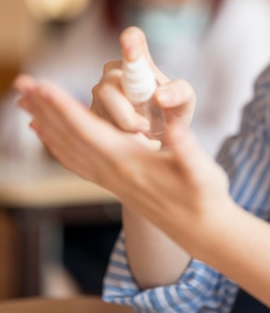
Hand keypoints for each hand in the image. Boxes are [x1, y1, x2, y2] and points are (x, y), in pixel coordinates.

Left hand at [14, 75, 230, 255]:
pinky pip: (74, 161)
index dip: (63, 106)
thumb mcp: (202, 170)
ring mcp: (108, 179)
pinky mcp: (112, 182)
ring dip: (44, 122)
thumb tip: (175, 128)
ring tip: (25, 102)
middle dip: (43, 107)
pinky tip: (45, 134)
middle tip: (21, 82)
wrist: (201, 230)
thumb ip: (187, 149)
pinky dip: (55, 144)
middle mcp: (111, 171)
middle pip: (68, 135)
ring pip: (66, 147)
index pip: (87, 129)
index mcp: (128, 161)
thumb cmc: (204, 196)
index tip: (41, 85)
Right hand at [91, 26, 195, 134]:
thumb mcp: (184, 103)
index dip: (130, 42)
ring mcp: (98, 94)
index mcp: (138, 62)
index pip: (132, 39)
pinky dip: (117, 140)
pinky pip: (97, 129)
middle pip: (108, 88)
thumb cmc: (172, 115)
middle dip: (127, 115)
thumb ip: (179, 93)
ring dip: (124, 131)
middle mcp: (113, 73)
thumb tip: (159, 97)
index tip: (133, 48)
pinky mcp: (89, 116)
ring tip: (143, 137)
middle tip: (145, 128)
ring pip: (102, 112)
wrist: (161, 142)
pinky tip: (130, 142)